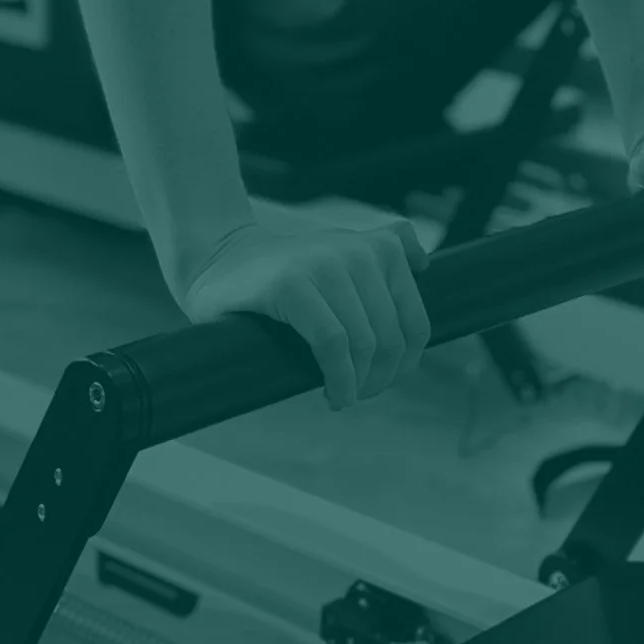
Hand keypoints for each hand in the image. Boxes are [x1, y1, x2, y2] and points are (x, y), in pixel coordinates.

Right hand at [179, 210, 431, 410]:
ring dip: (358, 385)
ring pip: (366, 344)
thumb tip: (425, 265)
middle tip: (358, 394)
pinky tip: (332, 394)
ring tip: (342, 396)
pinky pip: (333, 344)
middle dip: (381, 379)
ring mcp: (324, 264)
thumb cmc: (284, 273)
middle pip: (392, 338)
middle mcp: (358, 251)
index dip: (407, 364)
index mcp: (379, 246)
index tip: (385, 381)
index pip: (417, 321)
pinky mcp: (292, 284)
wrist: (219, 261)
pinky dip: (339, 379)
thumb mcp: (341, 254)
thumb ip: (381, 255)